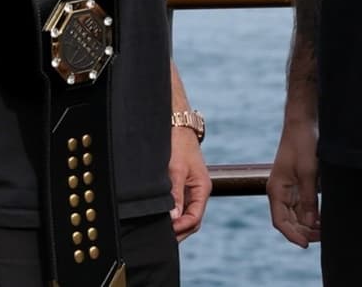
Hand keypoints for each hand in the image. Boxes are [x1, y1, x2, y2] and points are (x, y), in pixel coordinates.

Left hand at [169, 124, 210, 241]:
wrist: (177, 125)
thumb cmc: (179, 144)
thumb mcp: (176, 169)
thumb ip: (176, 195)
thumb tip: (174, 219)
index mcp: (202, 188)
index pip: (195, 218)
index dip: (181, 228)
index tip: (166, 231)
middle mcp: (199, 191)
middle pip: (192, 220)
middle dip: (178, 231)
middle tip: (160, 237)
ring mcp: (191, 189)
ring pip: (185, 214)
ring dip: (175, 224)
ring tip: (159, 229)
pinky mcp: (183, 185)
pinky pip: (180, 206)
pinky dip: (172, 214)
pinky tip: (160, 216)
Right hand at [266, 119, 320, 247]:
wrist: (303, 122)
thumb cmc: (302, 143)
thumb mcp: (307, 171)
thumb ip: (308, 198)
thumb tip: (310, 223)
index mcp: (276, 190)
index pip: (280, 222)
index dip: (292, 235)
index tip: (306, 244)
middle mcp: (280, 192)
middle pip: (289, 222)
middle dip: (304, 232)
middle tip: (323, 237)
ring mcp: (289, 189)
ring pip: (297, 216)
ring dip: (309, 225)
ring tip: (325, 230)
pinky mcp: (298, 184)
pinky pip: (303, 206)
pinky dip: (312, 214)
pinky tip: (323, 219)